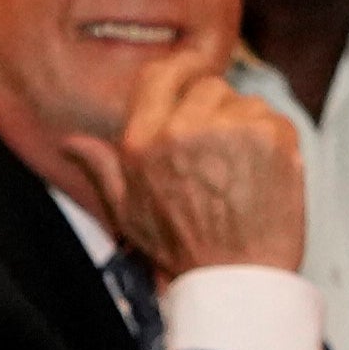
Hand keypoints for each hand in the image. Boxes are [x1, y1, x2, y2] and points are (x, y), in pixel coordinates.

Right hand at [63, 38, 303, 278]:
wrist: (236, 280)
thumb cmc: (184, 250)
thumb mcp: (128, 212)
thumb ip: (102, 168)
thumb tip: (71, 143)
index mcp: (144, 141)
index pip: (161, 74)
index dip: (182, 69)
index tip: (195, 72)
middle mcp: (183, 128)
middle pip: (209, 86)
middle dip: (218, 112)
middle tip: (223, 154)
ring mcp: (229, 129)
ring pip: (245, 102)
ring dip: (248, 128)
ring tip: (243, 172)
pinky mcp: (269, 137)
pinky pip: (276, 119)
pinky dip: (277, 141)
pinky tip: (266, 174)